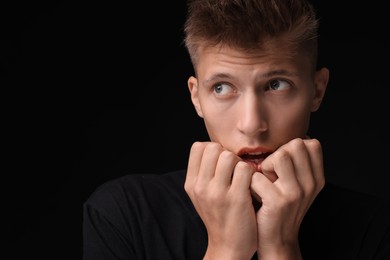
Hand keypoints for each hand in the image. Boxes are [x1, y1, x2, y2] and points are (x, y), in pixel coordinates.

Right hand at [185, 141, 257, 259]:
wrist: (229, 246)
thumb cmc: (219, 216)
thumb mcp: (202, 195)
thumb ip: (204, 172)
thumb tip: (215, 148)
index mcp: (191, 183)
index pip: (198, 146)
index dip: (213, 149)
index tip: (222, 163)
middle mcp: (200, 186)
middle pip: (214, 148)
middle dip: (227, 154)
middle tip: (234, 170)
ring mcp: (217, 193)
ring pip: (229, 156)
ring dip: (240, 163)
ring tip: (243, 177)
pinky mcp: (236, 199)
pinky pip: (245, 169)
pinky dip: (252, 173)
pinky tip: (252, 185)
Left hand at [250, 138, 324, 258]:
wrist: (277, 240)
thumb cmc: (279, 207)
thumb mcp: (296, 185)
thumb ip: (296, 164)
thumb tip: (289, 138)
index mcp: (316, 178)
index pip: (311, 143)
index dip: (292, 147)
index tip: (283, 164)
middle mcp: (310, 184)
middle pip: (296, 144)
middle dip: (277, 155)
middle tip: (271, 174)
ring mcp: (296, 193)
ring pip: (280, 155)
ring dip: (265, 166)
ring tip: (264, 182)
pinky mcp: (278, 201)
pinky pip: (257, 176)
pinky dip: (251, 182)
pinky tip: (255, 194)